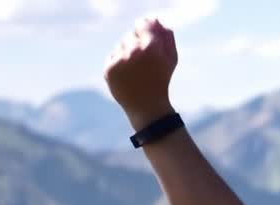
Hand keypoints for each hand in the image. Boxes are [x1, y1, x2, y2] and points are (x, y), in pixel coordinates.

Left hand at [104, 16, 177, 130]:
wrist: (148, 108)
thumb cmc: (162, 81)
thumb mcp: (171, 59)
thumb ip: (167, 37)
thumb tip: (157, 22)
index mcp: (151, 47)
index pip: (143, 24)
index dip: (145, 28)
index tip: (145, 34)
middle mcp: (133, 51)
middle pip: (130, 35)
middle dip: (136, 44)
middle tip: (144, 61)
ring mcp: (119, 60)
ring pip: (120, 46)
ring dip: (127, 53)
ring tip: (137, 71)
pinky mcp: (109, 69)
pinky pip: (112, 57)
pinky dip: (119, 63)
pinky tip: (128, 76)